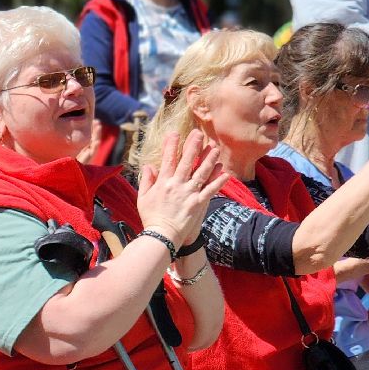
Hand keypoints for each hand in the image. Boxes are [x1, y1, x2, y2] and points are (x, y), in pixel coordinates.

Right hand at [135, 129, 229, 247]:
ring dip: (209, 160)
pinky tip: (225, 173)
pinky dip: (218, 182)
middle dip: (193, 146)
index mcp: (163, 183)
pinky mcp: (198, 203)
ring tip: (215, 149)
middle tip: (199, 134)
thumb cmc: (150, 217)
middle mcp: (177, 185)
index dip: (172, 145)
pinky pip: (210, 190)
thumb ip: (146, 181)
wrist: (162, 236)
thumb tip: (149, 166)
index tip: (175, 133)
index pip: (168, 159)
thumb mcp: (143, 198)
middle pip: (187, 162)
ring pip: (201, 173)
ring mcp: (189, 194)